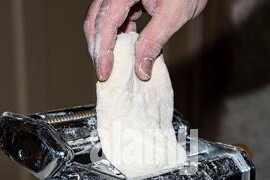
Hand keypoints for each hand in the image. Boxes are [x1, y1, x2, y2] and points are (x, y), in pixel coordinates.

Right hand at [84, 0, 207, 80]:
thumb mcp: (173, 15)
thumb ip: (153, 42)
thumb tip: (141, 72)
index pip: (105, 22)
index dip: (103, 51)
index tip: (105, 73)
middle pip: (96, 21)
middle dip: (98, 49)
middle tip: (106, 73)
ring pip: (102, 20)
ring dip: (106, 43)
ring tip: (113, 66)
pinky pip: (115, 17)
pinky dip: (117, 35)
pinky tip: (126, 51)